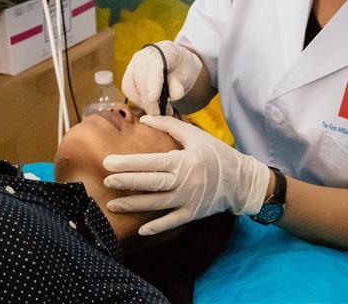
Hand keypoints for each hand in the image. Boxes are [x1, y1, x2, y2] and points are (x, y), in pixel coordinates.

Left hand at [103, 116, 270, 234]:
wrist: (241, 180)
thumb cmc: (215, 153)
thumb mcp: (194, 135)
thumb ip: (168, 125)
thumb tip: (144, 118)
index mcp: (184, 160)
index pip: (151, 162)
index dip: (128, 163)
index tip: (108, 162)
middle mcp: (185, 181)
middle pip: (150, 183)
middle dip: (126, 183)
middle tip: (106, 181)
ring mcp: (189, 200)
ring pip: (157, 204)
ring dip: (134, 205)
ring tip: (112, 204)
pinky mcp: (193, 214)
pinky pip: (172, 222)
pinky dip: (157, 226)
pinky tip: (140, 229)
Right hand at [121, 41, 203, 115]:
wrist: (177, 63)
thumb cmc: (182, 69)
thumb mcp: (187, 74)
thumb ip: (180, 83)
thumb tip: (175, 94)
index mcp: (164, 50)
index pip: (155, 66)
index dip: (153, 83)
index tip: (154, 99)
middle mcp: (145, 54)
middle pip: (142, 78)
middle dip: (149, 100)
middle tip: (158, 115)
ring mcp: (135, 62)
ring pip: (131, 84)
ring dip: (141, 102)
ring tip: (155, 112)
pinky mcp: (129, 72)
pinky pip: (127, 88)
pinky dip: (135, 99)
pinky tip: (147, 106)